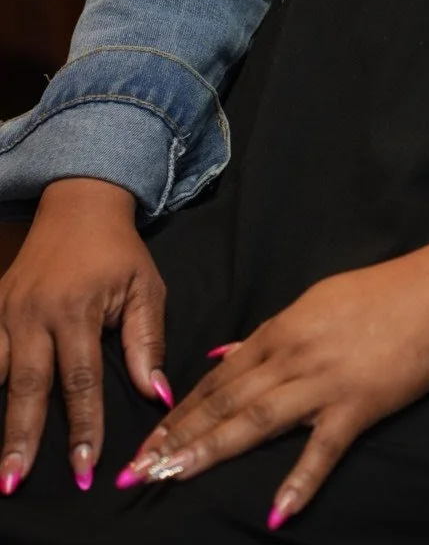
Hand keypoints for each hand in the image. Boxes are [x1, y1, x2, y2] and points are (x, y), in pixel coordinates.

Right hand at [0, 178, 168, 495]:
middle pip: (28, 386)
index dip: (84, 427)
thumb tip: (156, 394)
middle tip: (15, 480)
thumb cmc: (119, 252)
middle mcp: (36, 313)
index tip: (85, 468)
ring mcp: (8, 310)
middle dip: (22, 437)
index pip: (80, 380)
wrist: (80, 204)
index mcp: (78, 309)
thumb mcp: (146, 288)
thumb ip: (146, 342)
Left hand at [122, 244, 428, 529]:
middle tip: (139, 471)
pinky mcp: (357, 405)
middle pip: (225, 401)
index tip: (148, 441)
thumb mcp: (313, 303)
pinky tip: (277, 510)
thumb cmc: (375, 295)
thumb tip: (222, 354)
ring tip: (174, 477)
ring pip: (257, 420)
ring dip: (212, 449)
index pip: (218, 377)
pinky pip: (323, 448)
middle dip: (179, 436)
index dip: (180, 410)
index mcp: (281, 330)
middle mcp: (292, 357)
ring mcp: (323, 383)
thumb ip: (268, 334)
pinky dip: (300, 479)